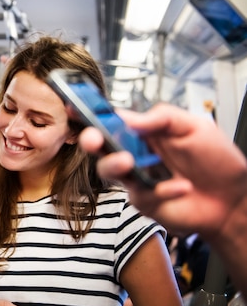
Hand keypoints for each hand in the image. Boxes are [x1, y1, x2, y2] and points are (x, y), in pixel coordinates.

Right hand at [78, 103, 246, 237]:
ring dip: (114, 165)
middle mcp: (135, 154)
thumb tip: (130, 118)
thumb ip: (163, 118)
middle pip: (101, 146)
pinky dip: (163, 190)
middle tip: (93, 138)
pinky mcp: (143, 201)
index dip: (91, 112)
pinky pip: (142, 194)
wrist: (233, 199)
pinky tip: (183, 187)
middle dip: (91, 140)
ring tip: (130, 162)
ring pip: (109, 171)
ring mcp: (136, 178)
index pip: (112, 119)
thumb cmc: (216, 160)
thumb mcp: (195, 126)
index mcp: (144, 132)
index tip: (74, 104)